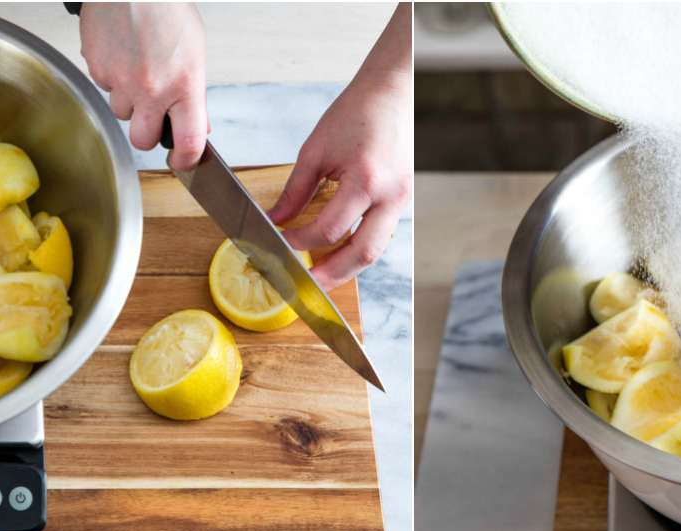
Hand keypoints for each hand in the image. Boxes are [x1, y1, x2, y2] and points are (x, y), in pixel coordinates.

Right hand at [79, 1, 208, 168]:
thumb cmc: (166, 10)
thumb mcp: (194, 52)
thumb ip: (195, 94)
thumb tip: (198, 126)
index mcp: (184, 85)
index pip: (189, 142)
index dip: (186, 160)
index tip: (183, 162)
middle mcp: (152, 88)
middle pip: (143, 141)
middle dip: (147, 132)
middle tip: (153, 114)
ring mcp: (122, 80)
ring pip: (121, 112)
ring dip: (128, 100)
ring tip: (136, 69)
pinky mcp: (98, 68)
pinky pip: (104, 86)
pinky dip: (112, 76)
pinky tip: (121, 54)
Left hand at [267, 3, 410, 288]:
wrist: (393, 92)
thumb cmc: (356, 113)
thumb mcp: (316, 149)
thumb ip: (296, 190)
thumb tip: (278, 221)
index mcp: (365, 181)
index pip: (329, 230)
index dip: (300, 242)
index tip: (280, 245)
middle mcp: (389, 196)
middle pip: (361, 254)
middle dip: (332, 275)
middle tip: (306, 288)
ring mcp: (401, 201)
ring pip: (375, 251)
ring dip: (347, 267)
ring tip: (320, 276)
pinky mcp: (403, 201)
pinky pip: (380, 235)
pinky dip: (358, 247)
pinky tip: (338, 253)